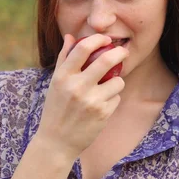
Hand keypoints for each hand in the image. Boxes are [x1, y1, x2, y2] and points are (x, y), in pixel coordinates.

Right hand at [35, 34, 128, 160]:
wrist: (57, 142)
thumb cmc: (56, 108)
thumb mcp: (55, 83)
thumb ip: (64, 58)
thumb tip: (70, 36)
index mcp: (62, 77)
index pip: (82, 48)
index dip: (97, 39)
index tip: (105, 39)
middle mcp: (76, 87)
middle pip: (107, 60)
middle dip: (120, 53)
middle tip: (124, 51)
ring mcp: (91, 101)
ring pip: (118, 81)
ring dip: (116, 82)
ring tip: (106, 89)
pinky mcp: (103, 114)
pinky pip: (117, 98)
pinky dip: (112, 100)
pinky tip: (100, 106)